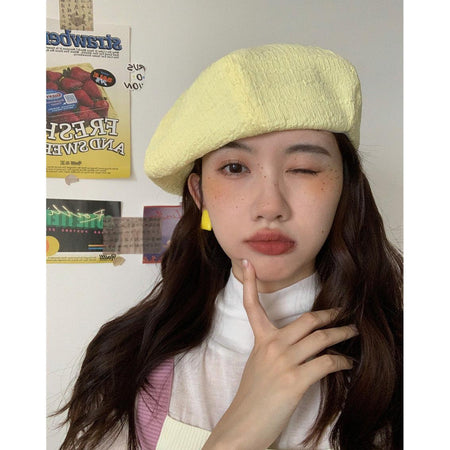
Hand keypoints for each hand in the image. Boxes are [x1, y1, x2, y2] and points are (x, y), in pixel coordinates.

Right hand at [203, 260, 357, 449]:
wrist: (244, 425)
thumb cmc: (253, 398)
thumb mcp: (259, 366)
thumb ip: (274, 351)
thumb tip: (298, 346)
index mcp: (260, 341)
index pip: (252, 306)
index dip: (250, 283)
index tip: (247, 263)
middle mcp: (272, 346)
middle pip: (307, 320)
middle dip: (329, 315)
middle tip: (342, 313)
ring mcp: (284, 362)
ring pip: (321, 338)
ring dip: (342, 334)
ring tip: (353, 333)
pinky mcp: (295, 380)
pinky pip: (326, 363)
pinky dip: (341, 361)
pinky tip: (348, 362)